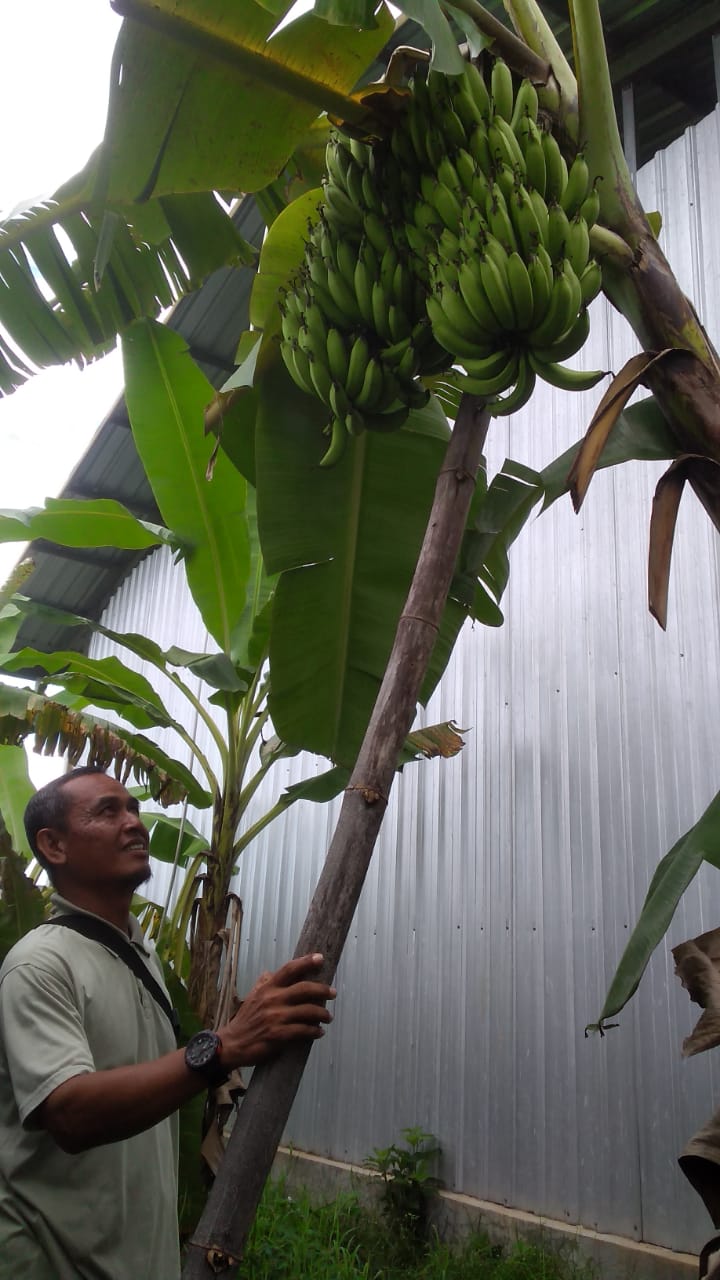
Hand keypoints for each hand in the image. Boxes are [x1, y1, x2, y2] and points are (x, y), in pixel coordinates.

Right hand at [218, 953, 335, 1066]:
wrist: (232, 1044)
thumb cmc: (245, 1020)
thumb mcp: (252, 997)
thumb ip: (263, 984)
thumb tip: (270, 972)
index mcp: (267, 988)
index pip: (289, 969)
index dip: (306, 962)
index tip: (320, 958)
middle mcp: (272, 999)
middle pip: (304, 989)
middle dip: (322, 990)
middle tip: (333, 993)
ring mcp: (275, 1017)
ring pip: (307, 1011)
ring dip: (322, 1014)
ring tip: (328, 1017)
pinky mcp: (278, 1035)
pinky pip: (302, 1031)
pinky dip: (314, 1031)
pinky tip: (319, 1032)